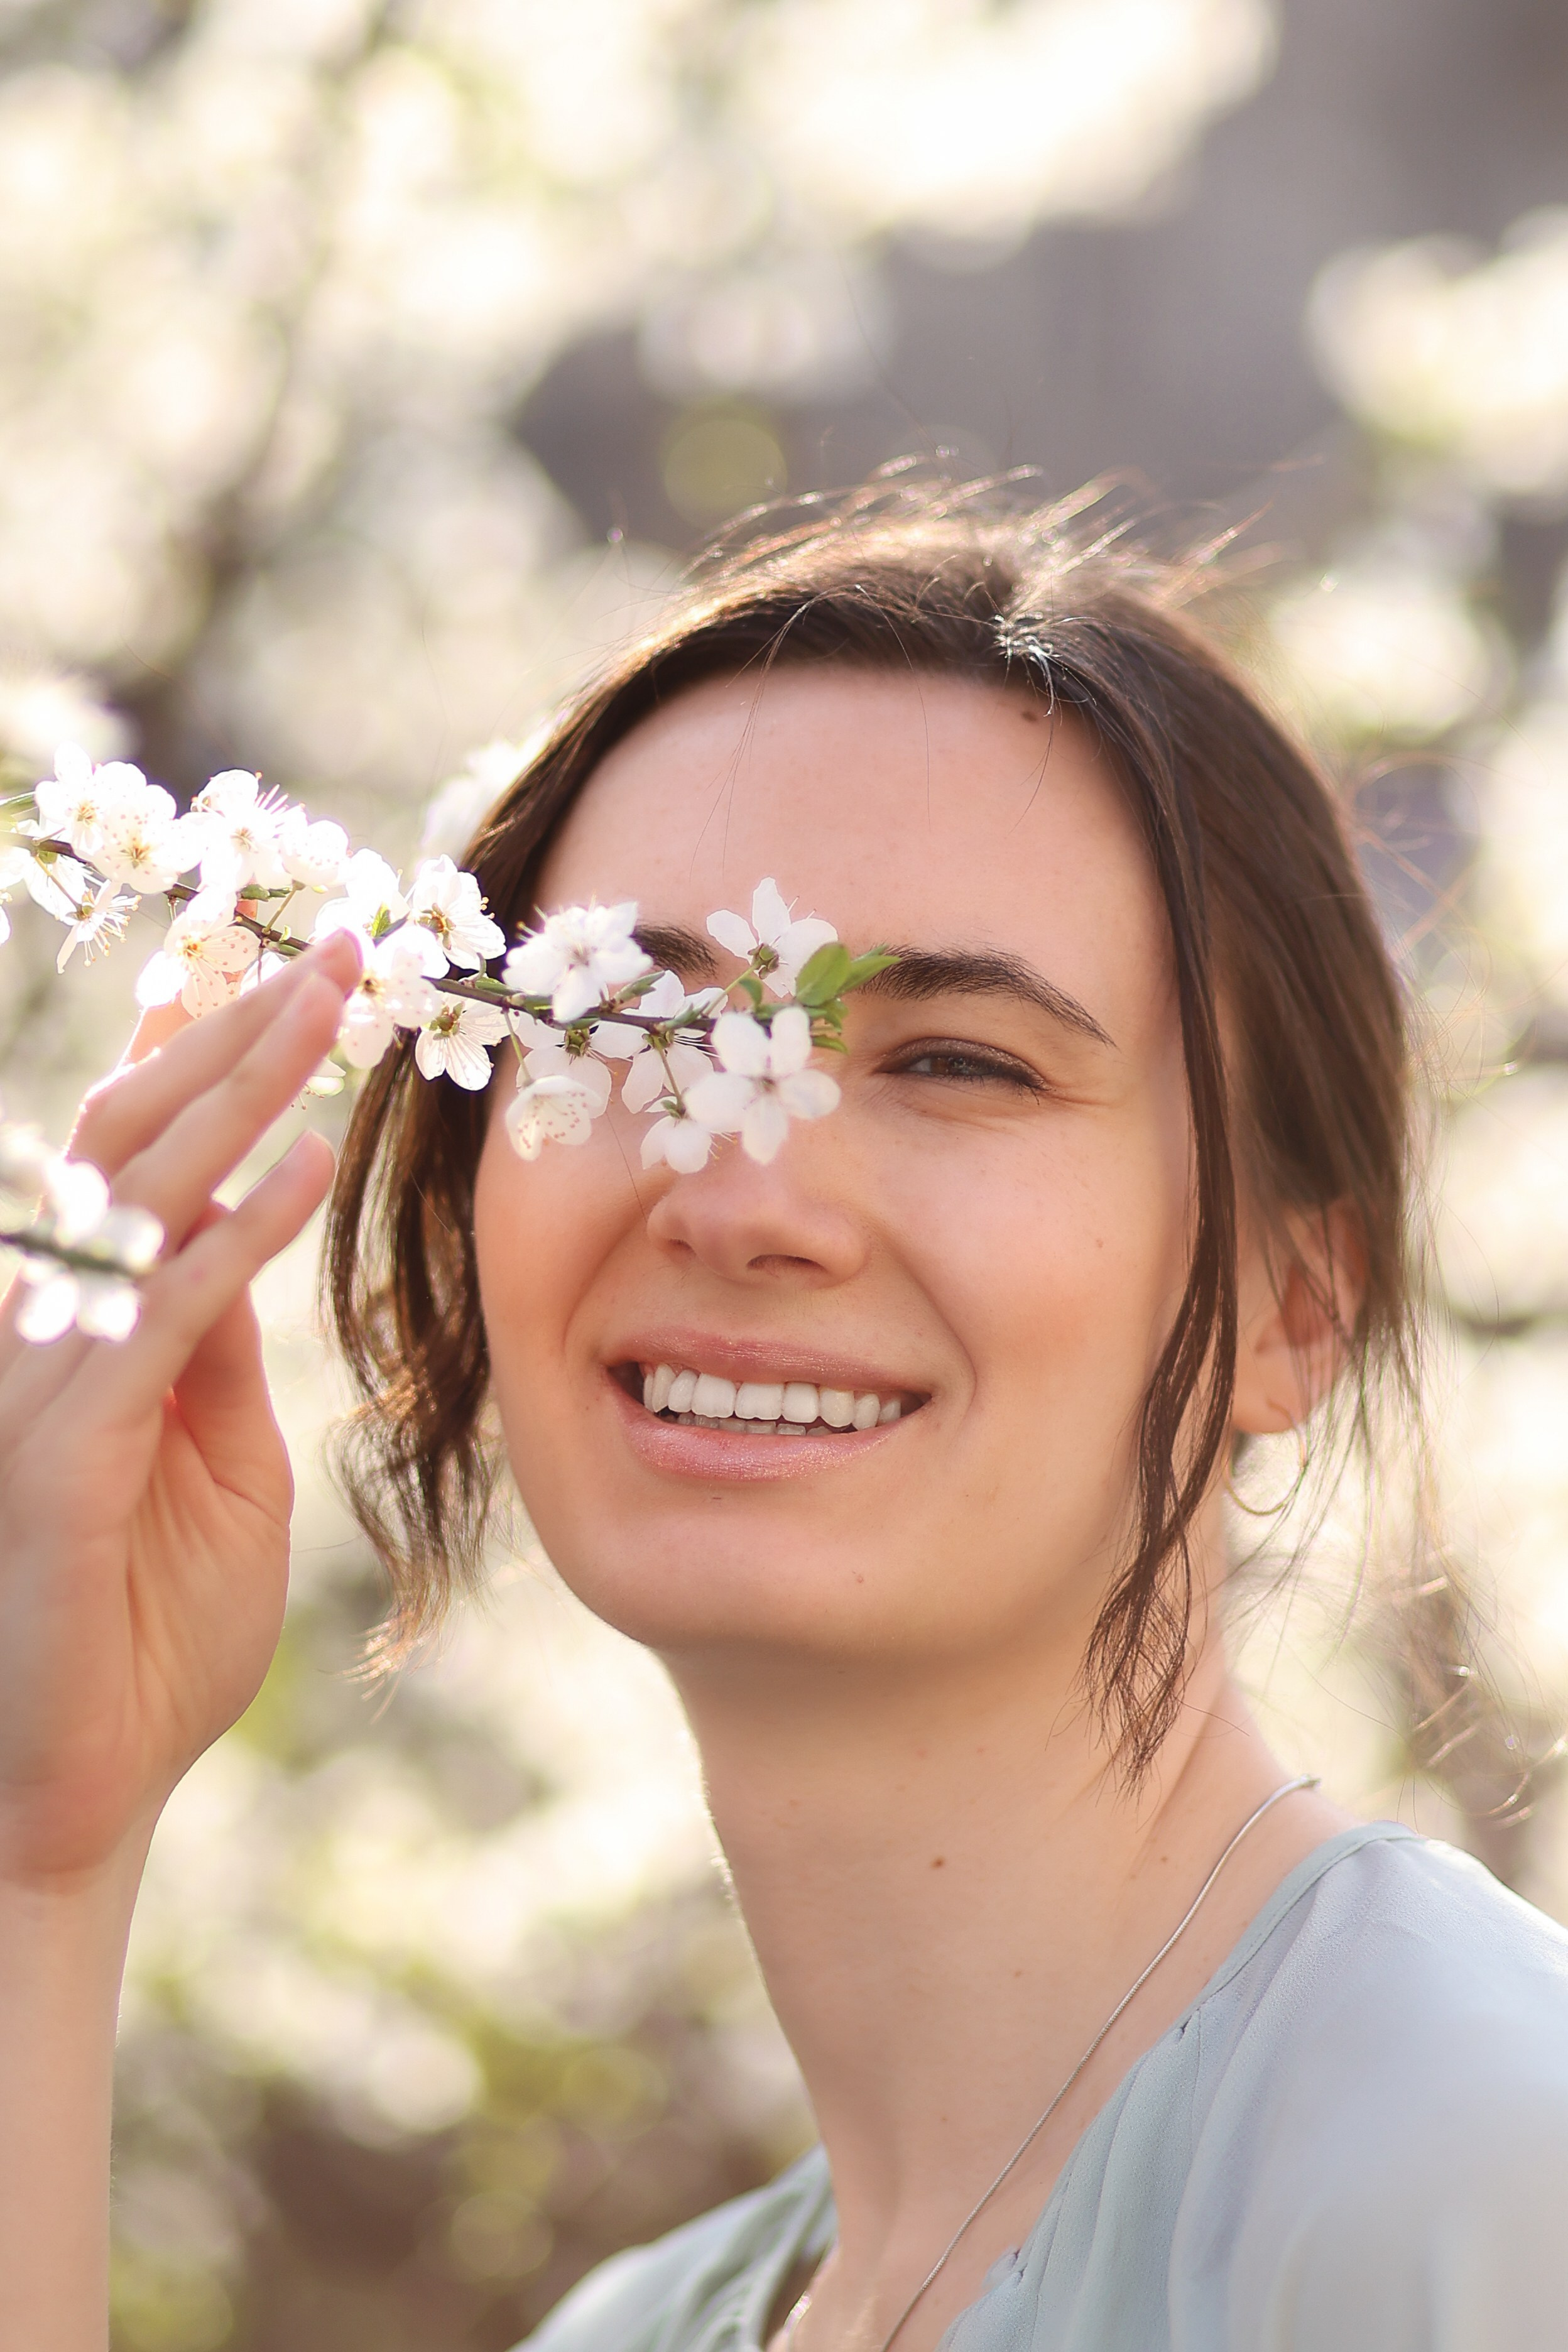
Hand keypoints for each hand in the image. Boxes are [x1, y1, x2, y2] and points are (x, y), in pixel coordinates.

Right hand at [0, 933, 360, 1890]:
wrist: (81, 1787)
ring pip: (139, 1197)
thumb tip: (247, 1226)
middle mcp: (42, 1326)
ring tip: (326, 999)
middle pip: (137, 1140)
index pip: (135, 1157)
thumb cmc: (149, 1629)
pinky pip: (157, 1317)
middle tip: (337, 948)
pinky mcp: (57, 1453)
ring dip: (239, 1090)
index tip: (268, 962)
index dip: (195, 1052)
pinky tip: (302, 1166)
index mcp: (84, 1324)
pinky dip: (233, 1236)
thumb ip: (214, 1348)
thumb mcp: (214, 1462)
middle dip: (236, 1032)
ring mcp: (38, 1382)